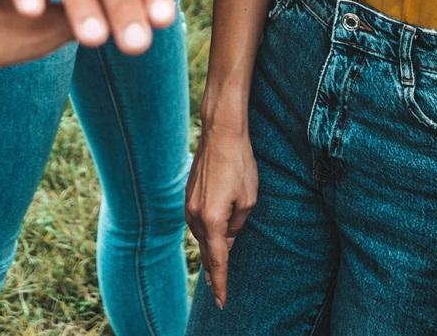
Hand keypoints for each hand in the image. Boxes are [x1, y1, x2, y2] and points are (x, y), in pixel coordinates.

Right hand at [185, 114, 257, 307]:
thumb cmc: (239, 164)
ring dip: (210, 249)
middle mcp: (195, 216)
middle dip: (214, 270)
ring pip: (200, 235)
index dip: (220, 283)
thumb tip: (229, 238)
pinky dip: (205, 232)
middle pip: (206, 250)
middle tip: (218, 291)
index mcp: (212, 220)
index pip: (217, 261)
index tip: (222, 302)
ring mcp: (188, 204)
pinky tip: (212, 236)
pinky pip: (197, 222)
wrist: (220, 133)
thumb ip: (237, 225)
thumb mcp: (248, 200)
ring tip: (217, 267)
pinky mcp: (188, 194)